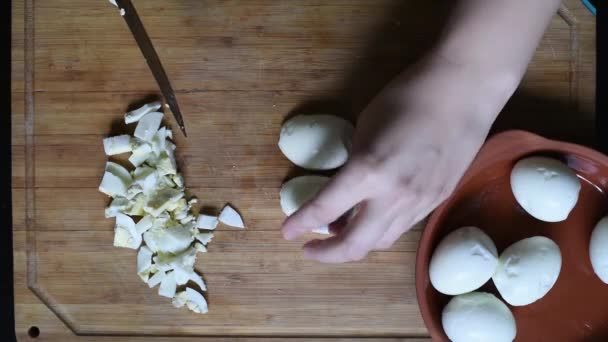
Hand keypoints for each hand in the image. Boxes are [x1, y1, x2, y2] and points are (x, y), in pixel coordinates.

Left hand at [281, 56, 516, 262]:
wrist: (463, 90)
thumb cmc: (406, 97)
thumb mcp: (364, 127)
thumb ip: (353, 164)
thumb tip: (345, 189)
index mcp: (368, 172)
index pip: (324, 210)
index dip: (300, 224)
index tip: (286, 232)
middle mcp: (393, 197)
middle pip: (355, 246)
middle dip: (327, 255)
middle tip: (310, 248)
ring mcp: (419, 203)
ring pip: (381, 241)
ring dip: (355, 242)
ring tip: (338, 230)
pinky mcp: (437, 201)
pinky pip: (402, 226)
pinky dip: (380, 229)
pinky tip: (372, 216)